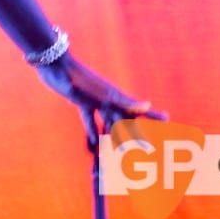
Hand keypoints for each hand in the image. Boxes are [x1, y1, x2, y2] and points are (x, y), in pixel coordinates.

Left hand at [36, 53, 164, 146]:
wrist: (52, 62)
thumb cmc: (76, 75)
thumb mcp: (97, 92)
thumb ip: (123, 101)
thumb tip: (147, 105)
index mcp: (113, 96)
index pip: (136, 110)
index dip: (152, 114)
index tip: (167, 117)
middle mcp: (106, 99)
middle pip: (121, 121)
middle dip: (131, 135)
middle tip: (144, 148)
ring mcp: (94, 100)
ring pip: (105, 124)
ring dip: (108, 139)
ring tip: (113, 157)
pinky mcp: (81, 102)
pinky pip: (89, 121)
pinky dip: (90, 135)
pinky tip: (90, 149)